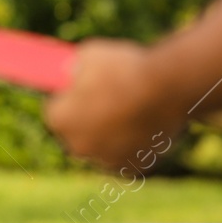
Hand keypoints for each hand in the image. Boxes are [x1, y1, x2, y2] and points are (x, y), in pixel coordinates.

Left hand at [43, 39, 185, 172]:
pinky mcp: (134, 167)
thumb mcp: (90, 55)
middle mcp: (79, 146)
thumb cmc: (124, 69)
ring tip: (128, 110)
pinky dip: (134, 144)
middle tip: (103, 101)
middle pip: (78, 133)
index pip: (56, 111)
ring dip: (111, 133)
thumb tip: (72, 71)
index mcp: (60, 120)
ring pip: (104, 146)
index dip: (69, 99)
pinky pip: (129, 155)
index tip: (80, 91)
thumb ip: (75, 67)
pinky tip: (142, 124)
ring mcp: (107, 159)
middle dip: (87, 120)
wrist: (166, 89)